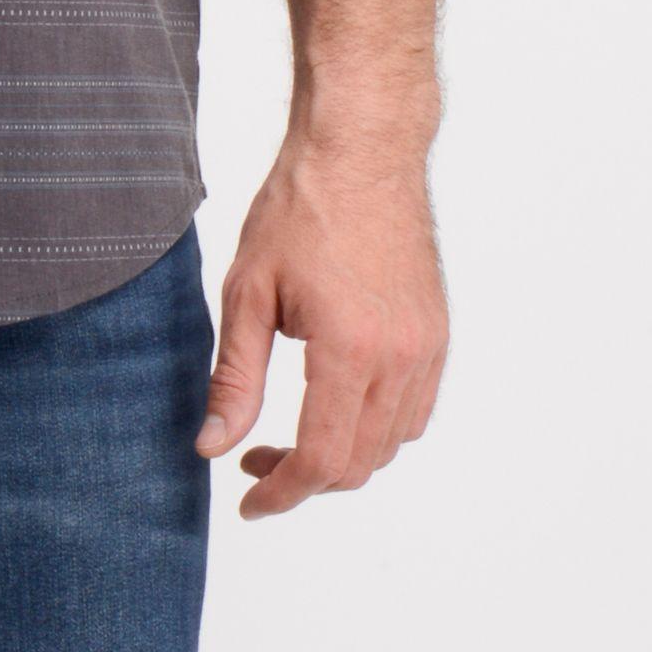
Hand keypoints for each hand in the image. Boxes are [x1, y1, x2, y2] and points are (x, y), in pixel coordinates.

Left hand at [196, 139, 447, 519]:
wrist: (360, 150)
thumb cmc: (298, 207)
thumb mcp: (247, 290)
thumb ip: (234, 377)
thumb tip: (213, 446)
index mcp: (349, 350)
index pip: (322, 460)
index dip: (281, 493)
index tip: (249, 501)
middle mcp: (400, 358)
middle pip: (358, 463)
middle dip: (305, 477)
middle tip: (254, 458)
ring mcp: (427, 348)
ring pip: (390, 444)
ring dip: (343, 456)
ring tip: (291, 433)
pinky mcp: (438, 334)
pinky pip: (415, 411)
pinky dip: (377, 427)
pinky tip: (337, 403)